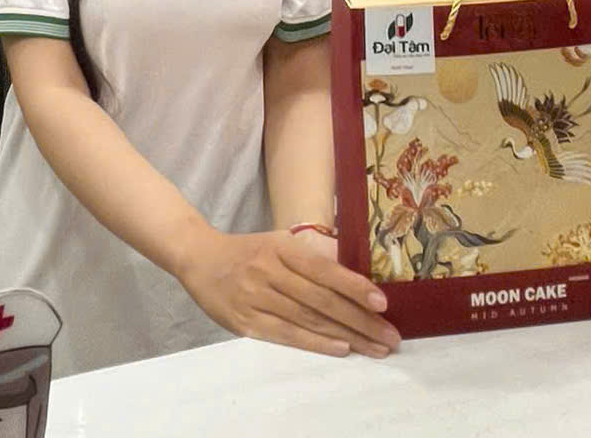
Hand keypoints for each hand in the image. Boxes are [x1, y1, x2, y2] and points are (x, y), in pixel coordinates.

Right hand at [176, 226, 400, 357]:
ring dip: (346, 336)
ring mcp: (257, 298)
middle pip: (322, 300)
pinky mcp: (246, 322)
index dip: (354, 287)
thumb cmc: (249, 251)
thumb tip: (353, 270)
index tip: (383, 302)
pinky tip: (340, 349)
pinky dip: (315, 344)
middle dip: (360, 320)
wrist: (200, 258)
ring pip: (309, 321)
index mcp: (282, 247)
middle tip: (390, 335)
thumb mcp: (279, 241)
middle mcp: (271, 272)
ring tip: (374, 347)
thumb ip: (311, 255)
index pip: (324, 270)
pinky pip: (287, 335)